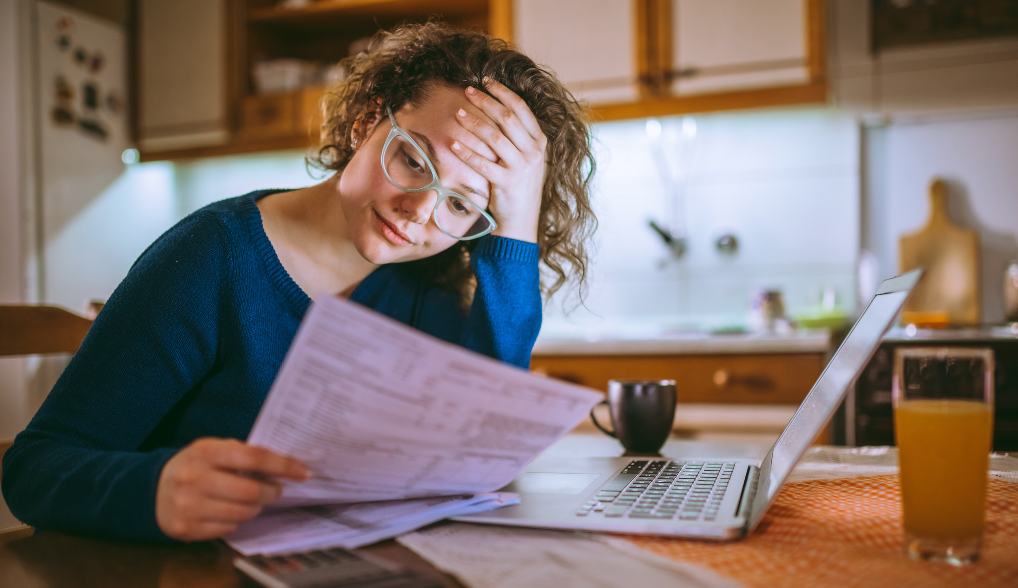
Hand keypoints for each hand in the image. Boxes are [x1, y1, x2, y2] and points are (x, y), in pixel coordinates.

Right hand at [155, 437, 309, 540]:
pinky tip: (231, 510)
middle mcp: (195, 478)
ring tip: (254, 499)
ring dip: (256, 507)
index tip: (303, 472)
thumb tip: (284, 464)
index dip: (283, 466)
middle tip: (276, 489)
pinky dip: (237, 520)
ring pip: (242, 513)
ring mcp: (189, 506)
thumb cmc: (195, 466)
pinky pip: (228, 529)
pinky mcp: (187, 528)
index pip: (254, 458)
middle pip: (251, 492)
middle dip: (272, 492)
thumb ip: (243, 454)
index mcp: (205, 452)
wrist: (153, 489)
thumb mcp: (214, 450)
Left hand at [452, 78, 547, 242]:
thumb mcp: (526, 159)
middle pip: (507, 118)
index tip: (485, 81)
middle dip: (486, 101)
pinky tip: (453, 144)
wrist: (521, 221)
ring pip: (495, 138)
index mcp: (539, 142)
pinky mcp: (507, 183)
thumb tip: (496, 110)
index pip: (521, 108)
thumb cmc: (518, 187)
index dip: (502, 92)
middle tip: (467, 91)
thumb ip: (517, 137)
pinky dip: (467, 152)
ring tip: (458, 113)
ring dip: (475, 123)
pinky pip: (484, 164)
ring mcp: (522, 168)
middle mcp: (533, 152)